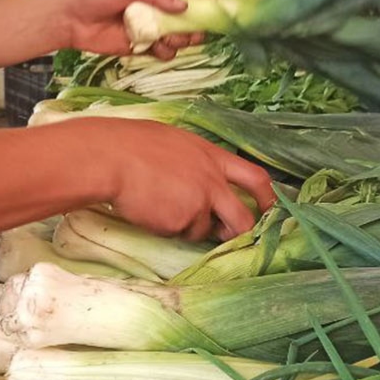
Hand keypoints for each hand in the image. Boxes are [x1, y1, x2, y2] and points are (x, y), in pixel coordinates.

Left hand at [55, 0, 219, 59]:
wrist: (69, 18)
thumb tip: (185, 7)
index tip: (225, 1)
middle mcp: (157, 4)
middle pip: (191, 14)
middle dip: (199, 22)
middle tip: (199, 30)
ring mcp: (151, 25)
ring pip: (181, 35)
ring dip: (182, 39)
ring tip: (170, 39)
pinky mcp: (142, 45)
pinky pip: (164, 51)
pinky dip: (166, 52)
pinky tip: (156, 49)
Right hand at [69, 118, 275, 241]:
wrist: (109, 158)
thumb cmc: (131, 145)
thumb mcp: (174, 142)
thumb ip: (196, 163)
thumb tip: (202, 183)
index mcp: (212, 156)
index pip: (256, 178)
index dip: (268, 198)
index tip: (270, 211)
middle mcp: (212, 181)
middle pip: (242, 218)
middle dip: (240, 234)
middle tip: (229, 237)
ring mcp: (198, 203)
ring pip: (203, 231)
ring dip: (187, 227)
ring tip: (159, 205)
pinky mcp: (180, 222)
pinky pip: (177, 233)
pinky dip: (165, 228)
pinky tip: (148, 209)